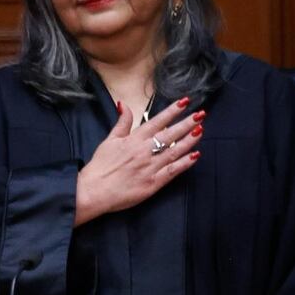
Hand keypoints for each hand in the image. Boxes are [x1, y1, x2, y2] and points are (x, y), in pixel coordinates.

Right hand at [74, 98, 203, 225]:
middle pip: (170, 134)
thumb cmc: (100, 167)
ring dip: (189, 140)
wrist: (94, 191)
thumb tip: (124, 104)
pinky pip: (172, 171)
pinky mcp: (153, 183)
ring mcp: (150, 167)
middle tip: (201, 114)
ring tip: (200, 130)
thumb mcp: (109, 140)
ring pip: (174, 151)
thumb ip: (122, 123)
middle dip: (187, 123)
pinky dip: (185, 163)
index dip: (172, 111)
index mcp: (134, 139)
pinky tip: (195, 156)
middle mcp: (144, 151)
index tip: (185, 102)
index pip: (157, 121)